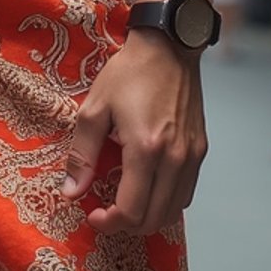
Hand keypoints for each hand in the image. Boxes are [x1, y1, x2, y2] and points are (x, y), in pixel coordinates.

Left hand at [62, 30, 207, 235]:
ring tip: (126, 201)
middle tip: (106, 211)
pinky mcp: (200, 150)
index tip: (93, 214)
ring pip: (173, 211)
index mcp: (145, 148)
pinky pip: (186, 193)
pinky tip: (148, 187)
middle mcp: (174, 158)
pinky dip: (166, 201)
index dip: (109, 223)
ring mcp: (191, 155)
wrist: (168, 46)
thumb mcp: (95, 108)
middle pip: (153, 219)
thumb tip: (71, 191)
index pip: (131, 210)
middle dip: (126, 224)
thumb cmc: (129, 72)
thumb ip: (83, 154)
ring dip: (148, 216)